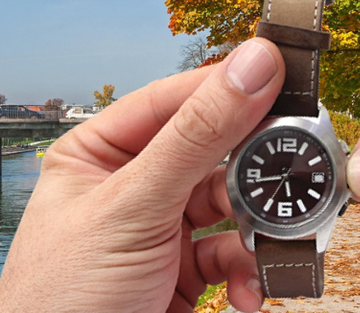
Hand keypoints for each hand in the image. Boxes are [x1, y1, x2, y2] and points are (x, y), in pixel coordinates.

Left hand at [0, 39, 284, 312]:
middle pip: (207, 151)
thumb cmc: (61, 297)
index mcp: (97, 152)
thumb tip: (250, 69)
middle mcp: (129, 183)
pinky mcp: (181, 271)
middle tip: (297, 159)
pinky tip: (248, 288)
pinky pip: (231, 254)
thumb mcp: (131, 207)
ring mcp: (157, 228)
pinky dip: (248, 269)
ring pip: (227, 204)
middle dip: (250, 164)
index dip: (223, 86)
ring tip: (275, 237)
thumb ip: (194, 139)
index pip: (168, 102)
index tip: (279, 73)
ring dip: (256, 224)